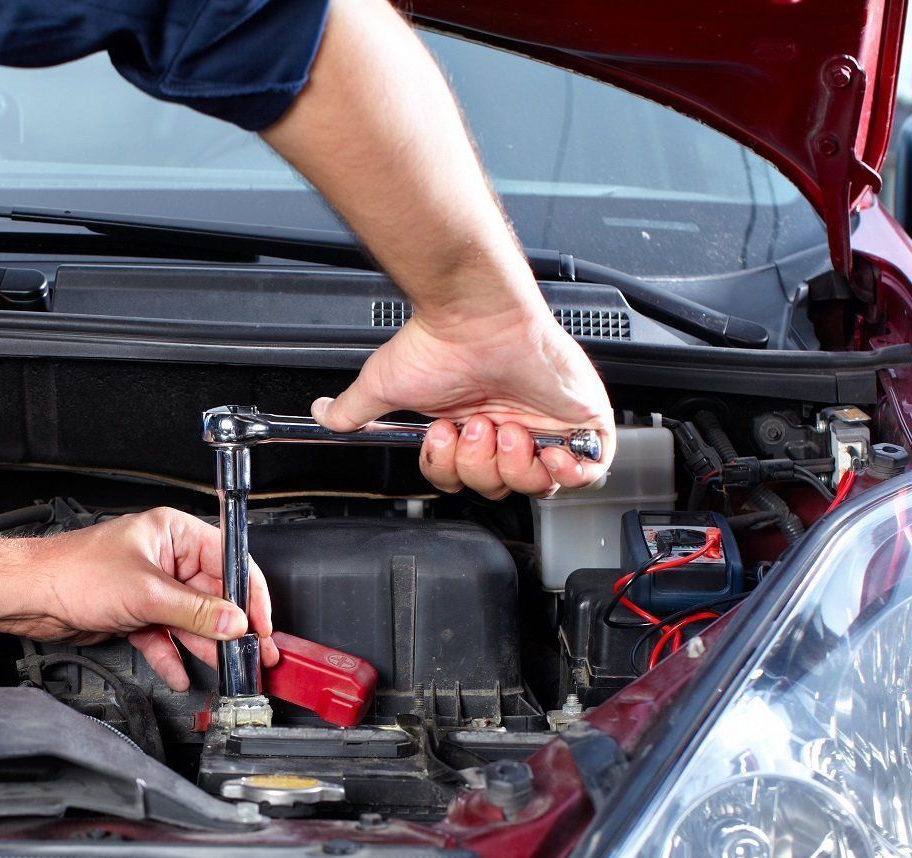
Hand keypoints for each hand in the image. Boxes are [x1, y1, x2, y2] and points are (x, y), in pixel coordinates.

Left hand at [0, 509, 277, 690]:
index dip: (250, 594)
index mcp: (173, 533)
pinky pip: (166, 636)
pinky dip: (172, 656)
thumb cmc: (72, 572)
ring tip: (225, 670)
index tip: (261, 623)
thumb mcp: (145, 593)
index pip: (229, 559)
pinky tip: (181, 675)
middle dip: (229, 628)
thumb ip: (194, 611)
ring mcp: (152, 587)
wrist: (30, 596)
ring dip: (204, 647)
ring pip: (191, 620)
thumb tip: (233, 622)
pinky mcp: (137, 613)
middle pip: (213, 595)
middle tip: (252, 654)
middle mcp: (166, 557)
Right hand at [314, 307, 613, 498]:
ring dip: (514, 465)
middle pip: (498, 488)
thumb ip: (353, 410)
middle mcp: (508, 425)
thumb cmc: (439, 342)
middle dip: (480, 466)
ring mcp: (547, 424)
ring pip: (538, 485)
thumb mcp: (384, 385)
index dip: (452, 471)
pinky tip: (545, 451)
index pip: (465, 479)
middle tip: (473, 426)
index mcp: (470, 424)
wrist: (478, 315)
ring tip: (505, 426)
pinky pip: (588, 472)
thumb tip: (323, 416)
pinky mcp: (584, 420)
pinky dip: (567, 473)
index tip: (442, 438)